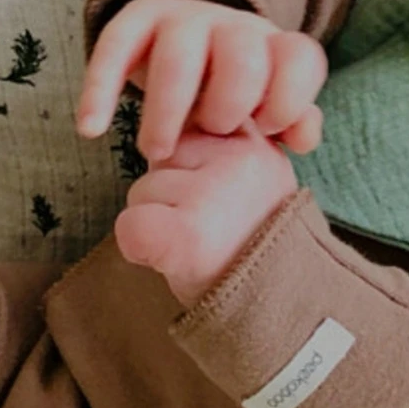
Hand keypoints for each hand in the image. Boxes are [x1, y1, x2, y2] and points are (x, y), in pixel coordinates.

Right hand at [77, 0, 326, 160]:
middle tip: (210, 137)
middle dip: (228, 105)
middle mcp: (234, 27)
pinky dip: (101, 89)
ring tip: (157, 153)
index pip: (299, 58)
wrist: (192, 32)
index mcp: (273, 47)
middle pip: (241, 56)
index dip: (289, 99)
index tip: (265, 129)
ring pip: (179, 55)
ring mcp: (186, 19)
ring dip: (168, 110)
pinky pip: (116, 46)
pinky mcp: (138, 19)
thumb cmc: (236, 87)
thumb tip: (303, 137)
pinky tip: (92, 129)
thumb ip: (293, 120)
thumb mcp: (267, 101)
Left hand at [113, 125, 296, 307]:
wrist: (278, 301)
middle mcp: (240, 157)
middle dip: (173, 186)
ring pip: (143, 190)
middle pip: (163, 153)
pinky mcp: (187, 234)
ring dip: (159, 217)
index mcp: (257, 138)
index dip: (192, 158)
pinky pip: (130, 226)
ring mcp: (213, 194)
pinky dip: (139, 247)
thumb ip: (232, 134)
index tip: (215, 189)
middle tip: (209, 219)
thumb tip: (175, 106)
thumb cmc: (256, 233)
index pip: (191, 117)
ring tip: (200, 241)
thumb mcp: (263, 169)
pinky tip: (174, 258)